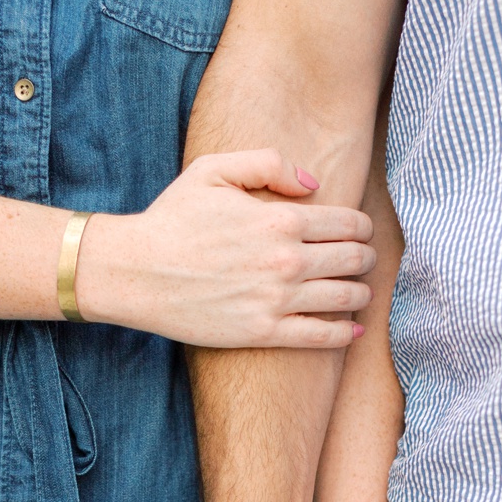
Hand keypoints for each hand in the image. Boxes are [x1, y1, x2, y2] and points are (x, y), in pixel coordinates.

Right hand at [77, 148, 374, 347]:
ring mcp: (277, 299)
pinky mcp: (264, 332)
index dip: (363, 227)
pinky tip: (355, 328)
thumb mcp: (214, 170)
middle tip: (365, 258)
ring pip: (346, 297)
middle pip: (355, 259)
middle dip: (367, 257)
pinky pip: (321, 337)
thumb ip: (269, 164)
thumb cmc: (173, 218)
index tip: (362, 231)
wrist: (134, 272)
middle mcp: (286, 260)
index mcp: (280, 220)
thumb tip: (314, 184)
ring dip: (361, 292)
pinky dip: (345, 333)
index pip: (349, 223)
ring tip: (360, 290)